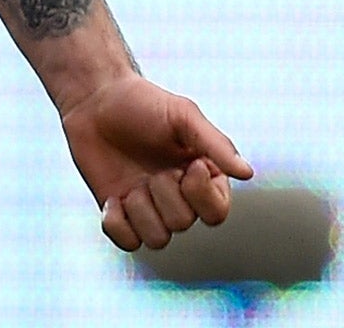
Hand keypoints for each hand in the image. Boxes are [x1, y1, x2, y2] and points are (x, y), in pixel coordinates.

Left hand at [59, 74, 253, 250]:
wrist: (95, 100)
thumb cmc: (143, 103)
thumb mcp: (183, 115)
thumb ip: (215, 144)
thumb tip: (248, 173)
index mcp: (201, 176)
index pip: (216, 212)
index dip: (202, 196)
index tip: (188, 165)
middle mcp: (177, 196)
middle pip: (183, 224)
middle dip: (164, 193)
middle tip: (153, 167)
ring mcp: (147, 207)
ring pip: (157, 240)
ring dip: (141, 209)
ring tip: (133, 183)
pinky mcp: (119, 214)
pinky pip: (127, 242)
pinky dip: (118, 223)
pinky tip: (114, 198)